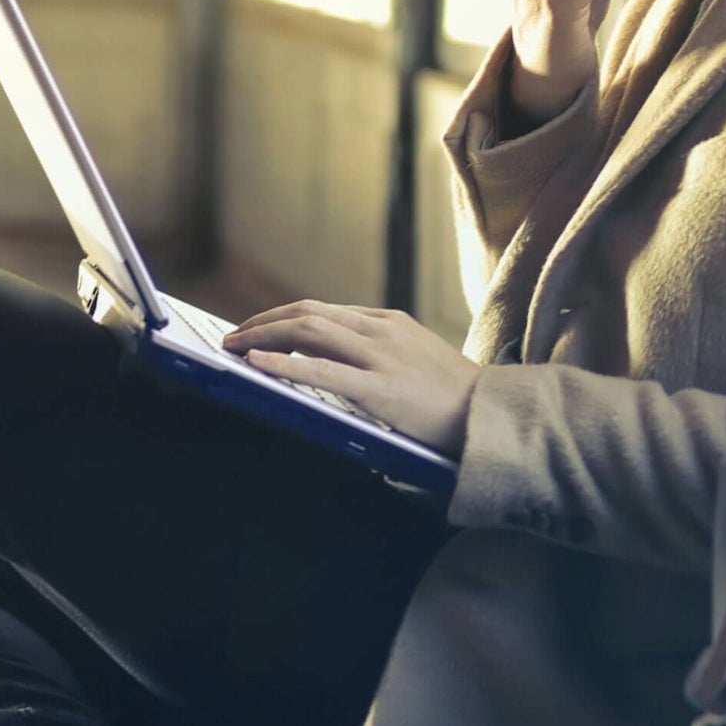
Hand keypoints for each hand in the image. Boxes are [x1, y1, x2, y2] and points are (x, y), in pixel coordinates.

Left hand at [220, 301, 479, 458]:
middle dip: (263, 323)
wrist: (493, 416)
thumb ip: (373, 354)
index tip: (255, 329)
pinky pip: (322, 371)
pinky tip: (258, 365)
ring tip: (234, 348)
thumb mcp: (412, 359)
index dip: (281, 318)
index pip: (322, 310)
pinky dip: (283, 365)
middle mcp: (381, 330)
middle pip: (308, 313)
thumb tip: (324, 362)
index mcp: (387, 322)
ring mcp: (381, 357)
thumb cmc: (452, 397)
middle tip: (231, 336)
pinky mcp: (381, 389)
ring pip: (309, 331)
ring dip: (263, 337)